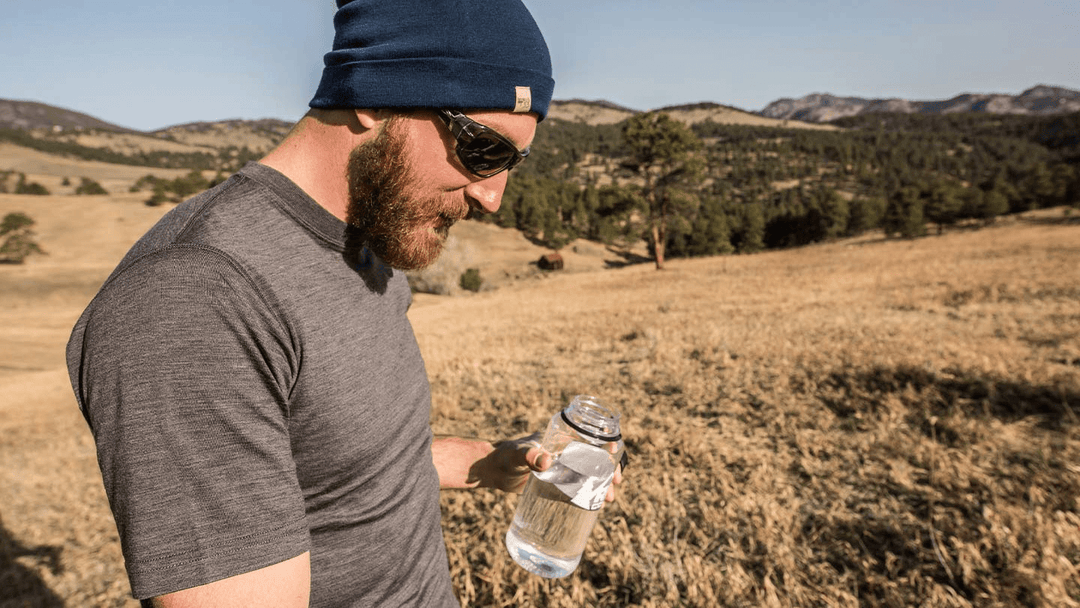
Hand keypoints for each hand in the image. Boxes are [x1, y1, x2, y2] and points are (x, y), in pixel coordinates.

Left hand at [470, 433, 625, 502]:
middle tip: (613, 487)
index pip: (592, 439)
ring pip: (589, 473)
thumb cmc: (503, 456)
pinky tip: (592, 505)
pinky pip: (577, 485)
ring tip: (606, 500)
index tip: (615, 460)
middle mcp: (565, 451)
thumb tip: (546, 461)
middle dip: (609, 470)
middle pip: (595, 458)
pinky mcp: (555, 481)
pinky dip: (587, 493)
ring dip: (601, 484)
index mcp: (562, 438)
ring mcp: (561, 467)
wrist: (490, 470)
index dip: (608, 448)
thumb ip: (529, 455)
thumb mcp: (518, 454)